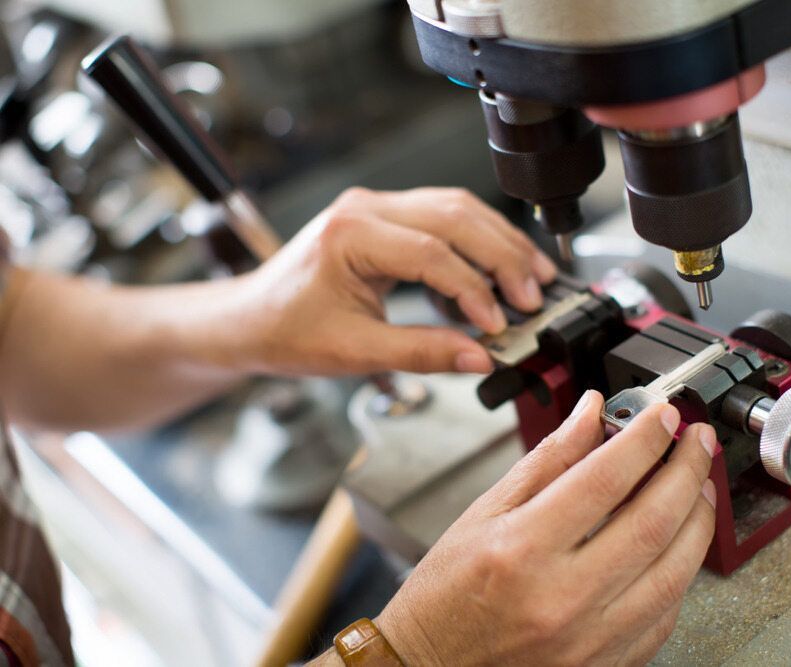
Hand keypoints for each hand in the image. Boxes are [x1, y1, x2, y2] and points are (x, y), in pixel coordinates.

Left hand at [227, 187, 556, 375]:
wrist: (249, 319)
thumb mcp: (354, 351)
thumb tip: (479, 357)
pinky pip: (444, 218)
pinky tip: (496, 272)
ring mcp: (378, 208)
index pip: (432, 252)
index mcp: (351, 232)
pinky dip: (478, 243)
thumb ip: (422, 352)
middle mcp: (367, 208)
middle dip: (502, 256)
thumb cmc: (285, 329)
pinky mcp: (387, 218)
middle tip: (532, 295)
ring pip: (457, 209)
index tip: (498, 324)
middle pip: (455, 216)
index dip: (474, 289)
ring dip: (499, 242)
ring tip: (531, 277)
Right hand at [376, 391, 717, 665]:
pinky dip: (679, 571)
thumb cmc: (447, 595)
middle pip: (653, 521)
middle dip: (687, 469)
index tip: (664, 415)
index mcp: (524, 548)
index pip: (605, 478)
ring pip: (675, 570)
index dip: (646, 438)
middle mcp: (562, 596)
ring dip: (698, 519)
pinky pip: (665, 614)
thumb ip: (549, 460)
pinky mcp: (607, 664)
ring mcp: (591, 638)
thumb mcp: (486, 513)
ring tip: (698, 486)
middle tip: (697, 441)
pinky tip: (678, 544)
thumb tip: (592, 413)